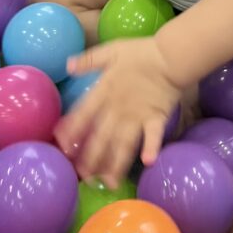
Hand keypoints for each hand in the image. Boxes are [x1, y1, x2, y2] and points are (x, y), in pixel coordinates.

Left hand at [55, 37, 180, 187]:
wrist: (171, 54)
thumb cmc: (141, 53)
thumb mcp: (112, 51)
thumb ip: (90, 59)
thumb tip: (68, 65)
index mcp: (105, 90)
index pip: (84, 112)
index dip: (72, 129)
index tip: (61, 145)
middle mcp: (119, 108)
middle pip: (102, 136)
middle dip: (91, 157)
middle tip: (82, 176)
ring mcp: (138, 115)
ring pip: (124, 143)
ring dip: (116, 163)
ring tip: (109, 182)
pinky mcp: (156, 117)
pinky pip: (154, 135)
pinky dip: (151, 147)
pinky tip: (148, 162)